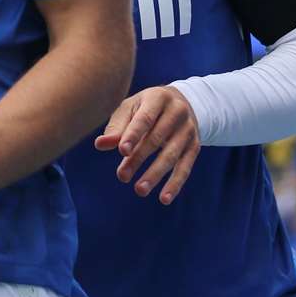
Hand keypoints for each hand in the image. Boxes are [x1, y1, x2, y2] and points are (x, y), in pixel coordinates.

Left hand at [94, 85, 200, 203]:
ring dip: (155, 174)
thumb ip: (116, 128)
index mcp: (158, 98)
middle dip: (138, 159)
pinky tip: (164, 198)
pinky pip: (185, 167)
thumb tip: (100, 145)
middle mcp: (177, 112)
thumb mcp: (130, 110)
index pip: (145, 119)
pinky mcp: (195, 146)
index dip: (133, 135)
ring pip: (171, 155)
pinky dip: (175, 184)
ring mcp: (188, 130)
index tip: (122, 151)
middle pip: (156, 139)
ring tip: (139, 190)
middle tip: (122, 176)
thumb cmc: (145, 108)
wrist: (180, 102)